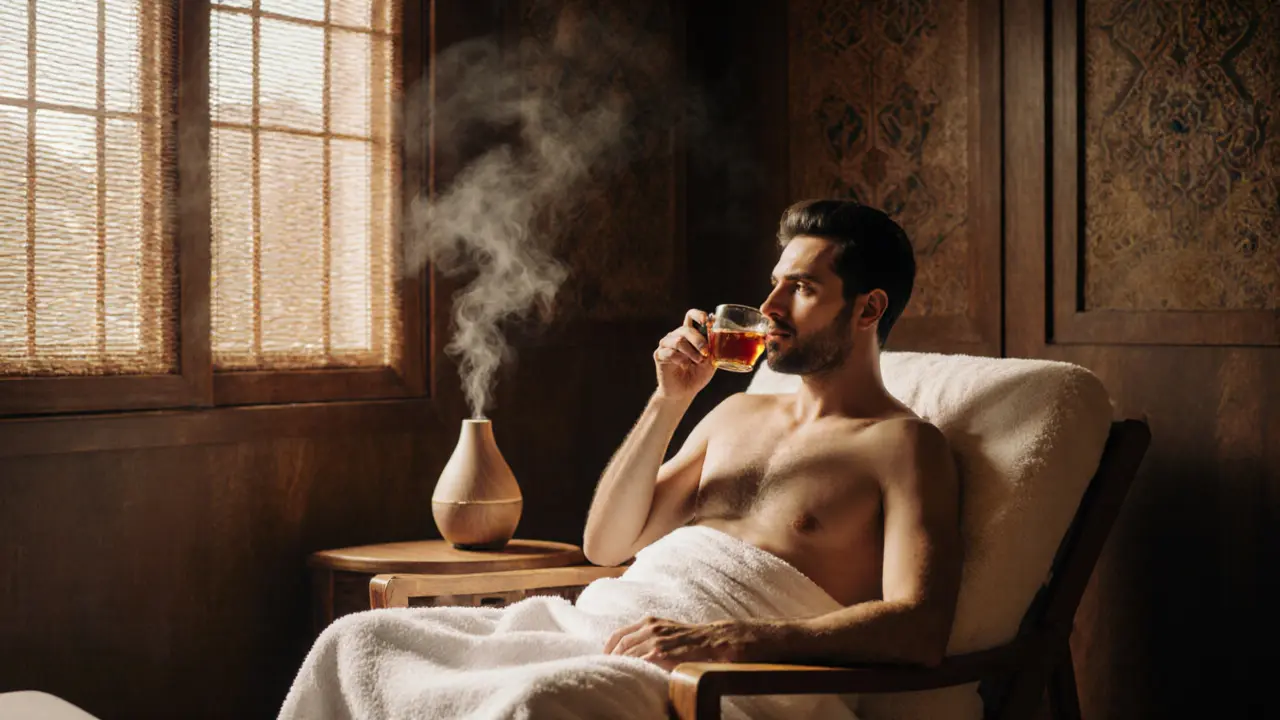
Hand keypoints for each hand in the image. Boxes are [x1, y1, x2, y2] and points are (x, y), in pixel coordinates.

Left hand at [604, 617, 761, 671]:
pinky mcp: (663, 653)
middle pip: (620, 644)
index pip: (619, 634)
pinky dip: (633, 668)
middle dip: (610, 658)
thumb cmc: (691, 638)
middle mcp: (651, 627)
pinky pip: (641, 661)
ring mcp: (657, 640)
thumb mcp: (668, 630)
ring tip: (616, 674)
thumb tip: (633, 649)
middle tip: (607, 670)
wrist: (715, 640)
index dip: (608, 647)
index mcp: (650, 621)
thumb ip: (651, 636)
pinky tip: (631, 675)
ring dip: (619, 664)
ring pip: (628, 652)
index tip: (603, 658)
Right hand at [654, 309, 715, 400]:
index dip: (698, 315)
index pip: (691, 315)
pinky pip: (670, 352)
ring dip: (691, 352)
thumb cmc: (697, 375)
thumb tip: (717, 334)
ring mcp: (666, 345)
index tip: (707, 321)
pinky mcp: (659, 355)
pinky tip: (685, 366)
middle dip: (699, 340)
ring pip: (678, 341)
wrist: (684, 392)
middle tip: (706, 353)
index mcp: (689, 334)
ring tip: (697, 362)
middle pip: (686, 328)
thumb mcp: (711, 361)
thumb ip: (714, 348)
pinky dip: (681, 359)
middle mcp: (676, 336)